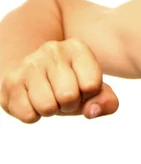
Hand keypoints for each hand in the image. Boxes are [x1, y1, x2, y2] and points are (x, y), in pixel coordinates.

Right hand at [0, 38, 118, 122]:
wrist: (33, 74)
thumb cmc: (70, 84)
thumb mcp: (94, 90)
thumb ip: (106, 102)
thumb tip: (92, 111)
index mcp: (77, 48)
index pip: (92, 85)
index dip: (88, 95)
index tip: (81, 88)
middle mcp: (52, 50)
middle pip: (69, 96)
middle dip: (69, 105)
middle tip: (63, 96)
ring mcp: (29, 64)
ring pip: (47, 107)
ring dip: (51, 110)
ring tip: (48, 96)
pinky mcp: (11, 81)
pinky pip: (28, 115)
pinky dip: (33, 115)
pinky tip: (32, 100)